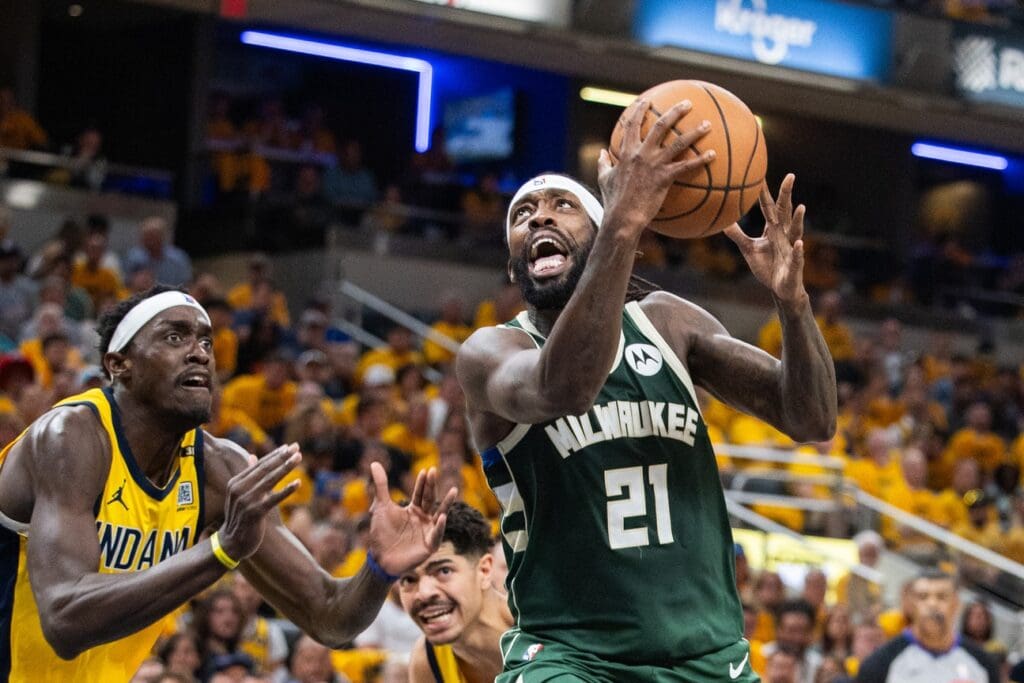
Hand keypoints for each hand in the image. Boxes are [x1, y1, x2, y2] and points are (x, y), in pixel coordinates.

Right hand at [218, 443, 301, 560]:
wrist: (231, 543)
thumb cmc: (240, 516)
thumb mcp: (240, 494)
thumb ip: (248, 476)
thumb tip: (253, 456)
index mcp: (235, 483)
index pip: (259, 465)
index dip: (275, 455)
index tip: (289, 447)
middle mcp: (239, 489)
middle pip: (265, 469)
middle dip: (282, 457)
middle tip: (297, 448)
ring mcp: (246, 501)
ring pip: (270, 481)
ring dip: (286, 468)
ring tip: (299, 458)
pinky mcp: (254, 513)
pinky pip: (273, 499)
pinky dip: (286, 490)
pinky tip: (298, 483)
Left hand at [367, 463, 457, 576]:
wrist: (379, 558)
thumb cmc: (381, 533)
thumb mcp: (380, 506)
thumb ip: (381, 486)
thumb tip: (374, 463)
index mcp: (414, 509)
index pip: (420, 493)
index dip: (422, 482)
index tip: (426, 470)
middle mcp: (423, 518)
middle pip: (430, 499)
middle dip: (432, 485)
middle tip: (434, 471)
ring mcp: (428, 531)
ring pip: (440, 514)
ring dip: (447, 503)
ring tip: (454, 490)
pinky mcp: (429, 545)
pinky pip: (437, 534)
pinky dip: (440, 526)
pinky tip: (442, 517)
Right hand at [599, 99, 714, 232]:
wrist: (622, 217)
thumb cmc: (613, 200)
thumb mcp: (604, 179)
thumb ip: (603, 163)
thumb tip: (601, 153)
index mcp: (627, 152)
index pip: (632, 125)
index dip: (639, 111)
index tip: (646, 101)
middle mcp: (642, 153)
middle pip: (661, 125)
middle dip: (675, 111)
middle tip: (687, 103)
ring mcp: (655, 164)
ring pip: (679, 142)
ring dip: (695, 132)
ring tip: (707, 124)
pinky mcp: (665, 177)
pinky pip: (687, 166)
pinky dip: (701, 160)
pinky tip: (712, 155)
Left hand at [724, 174, 807, 306]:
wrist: (780, 288)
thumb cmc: (767, 265)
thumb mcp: (749, 249)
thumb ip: (738, 235)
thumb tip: (722, 222)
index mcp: (773, 230)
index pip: (769, 207)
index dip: (764, 193)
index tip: (760, 175)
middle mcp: (784, 234)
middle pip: (785, 212)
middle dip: (787, 195)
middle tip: (790, 176)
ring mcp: (791, 248)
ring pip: (795, 231)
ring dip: (798, 219)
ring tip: (801, 206)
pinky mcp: (795, 264)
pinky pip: (797, 256)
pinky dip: (798, 250)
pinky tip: (799, 244)